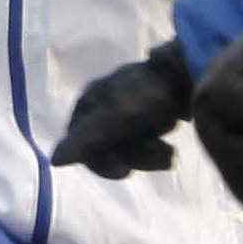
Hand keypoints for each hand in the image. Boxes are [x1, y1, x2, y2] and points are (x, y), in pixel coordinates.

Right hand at [51, 45, 196, 174]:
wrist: (188, 73)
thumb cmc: (147, 95)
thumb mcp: (115, 118)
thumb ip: (85, 140)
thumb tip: (53, 161)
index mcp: (89, 105)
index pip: (79, 146)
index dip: (100, 163)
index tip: (124, 171)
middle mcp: (102, 108)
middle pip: (106, 149)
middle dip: (133, 158)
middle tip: (158, 156)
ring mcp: (125, 112)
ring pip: (128, 149)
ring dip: (148, 156)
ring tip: (168, 152)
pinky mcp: (147, 116)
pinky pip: (143, 142)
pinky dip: (156, 149)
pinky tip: (170, 147)